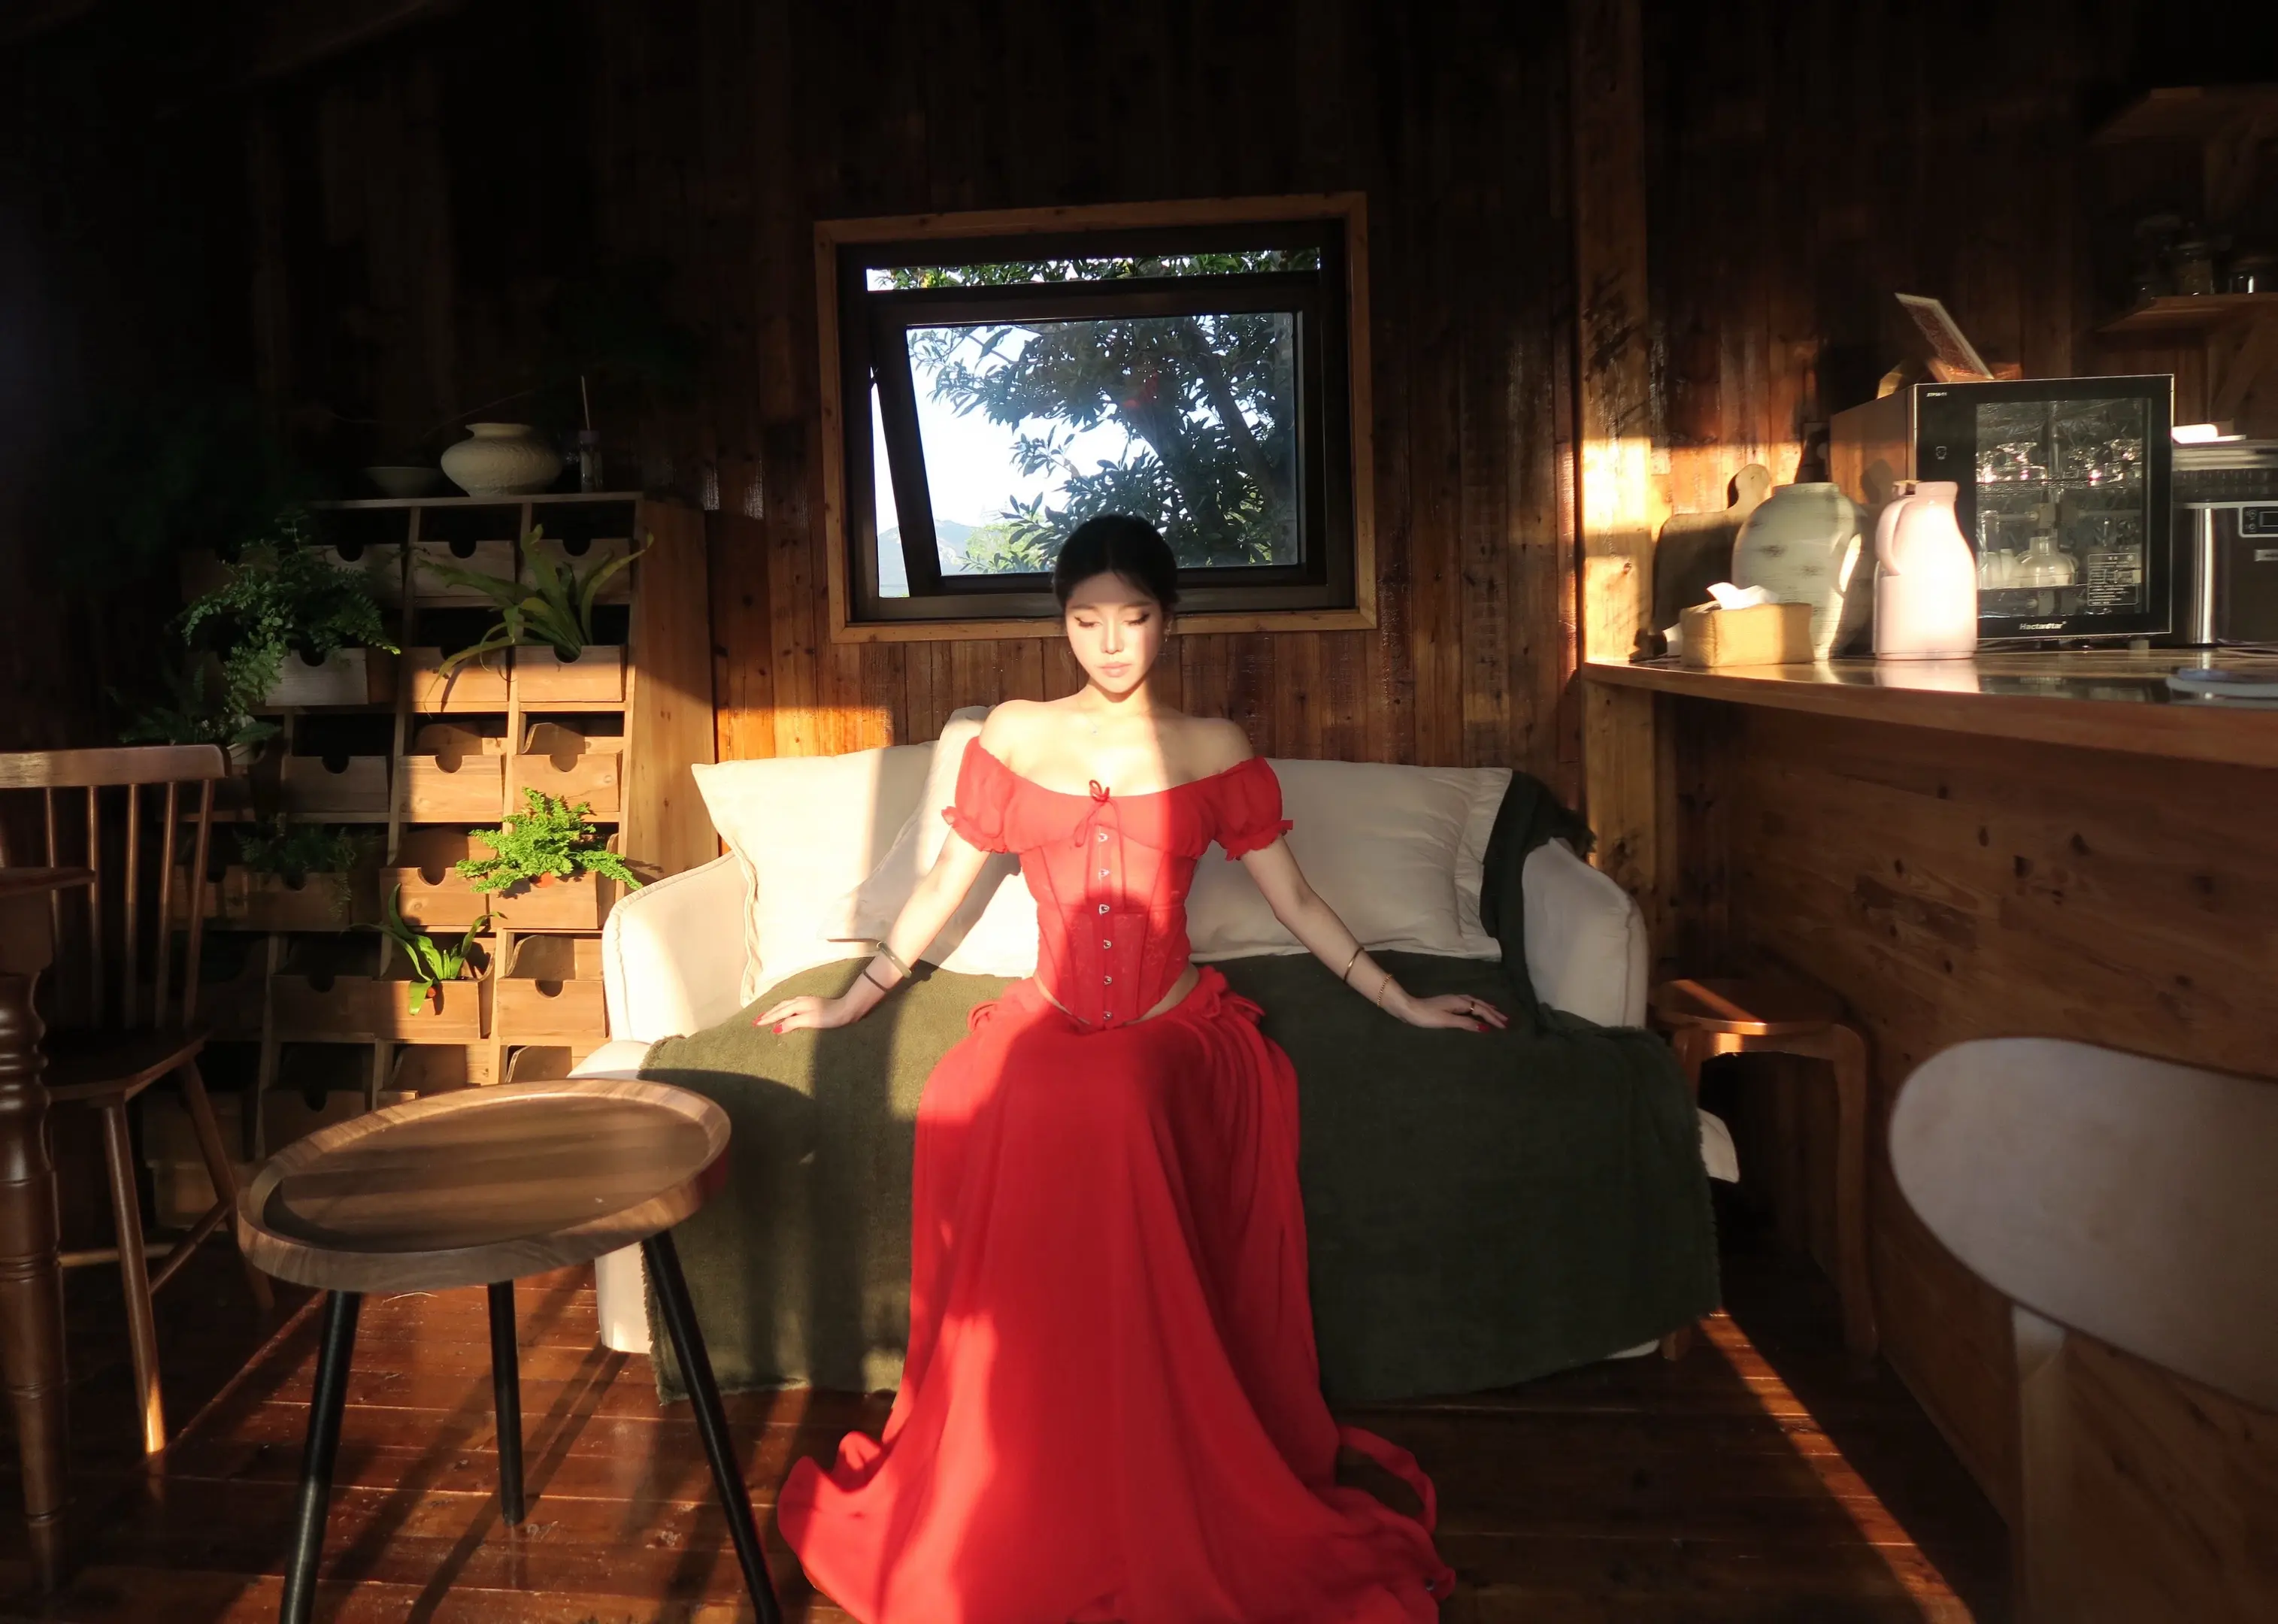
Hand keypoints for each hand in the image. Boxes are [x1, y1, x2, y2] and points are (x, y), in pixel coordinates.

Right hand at [755, 992, 861, 1033]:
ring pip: (786, 1005)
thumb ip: (792, 1023)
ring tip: (767, 1014)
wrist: (847, 1009)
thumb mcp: (809, 1021)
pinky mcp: (812, 1004)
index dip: (768, 1018)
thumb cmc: (829, 1016)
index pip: (779, 1013)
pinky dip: (784, 1009)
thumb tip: (776, 1028)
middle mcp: (800, 1001)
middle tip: (757, 1019)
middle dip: (768, 1013)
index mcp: (798, 1005)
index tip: (756, 1024)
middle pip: (780, 1007)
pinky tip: (787, 1010)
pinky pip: (792, 1005)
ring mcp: (806, 1002)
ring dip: (775, 1010)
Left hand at [1389, 989, 1508, 1032]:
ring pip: (1474, 1003)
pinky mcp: (1447, 1004)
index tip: (1504, 1026)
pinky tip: (1474, 1011)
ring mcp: (1452, 1000)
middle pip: (1480, 1005)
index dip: (1493, 1018)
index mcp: (1460, 1002)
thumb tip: (1484, 1028)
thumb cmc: (1426, 1016)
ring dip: (1486, 1008)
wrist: (1408, 1008)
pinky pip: (1468, 1004)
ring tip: (1495, 1013)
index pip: (1481, 1010)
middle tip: (1506, 1020)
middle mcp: (1458, 999)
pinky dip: (1476, 1008)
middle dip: (1493, 1012)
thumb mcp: (1447, 1021)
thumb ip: (1466, 1023)